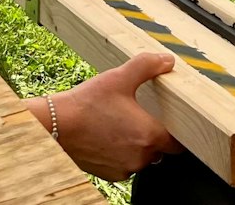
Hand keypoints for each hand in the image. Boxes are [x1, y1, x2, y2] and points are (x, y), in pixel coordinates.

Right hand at [26, 53, 182, 181]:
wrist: (56, 126)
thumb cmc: (86, 105)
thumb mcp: (118, 78)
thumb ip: (146, 66)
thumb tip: (166, 60)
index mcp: (149, 135)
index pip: (178, 142)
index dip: (176, 132)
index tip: (170, 121)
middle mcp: (141, 156)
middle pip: (159, 149)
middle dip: (151, 135)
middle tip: (137, 117)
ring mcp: (126, 167)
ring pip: (141, 157)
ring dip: (135, 145)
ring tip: (118, 125)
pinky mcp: (111, 174)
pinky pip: (125, 165)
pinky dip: (120, 154)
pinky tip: (107, 137)